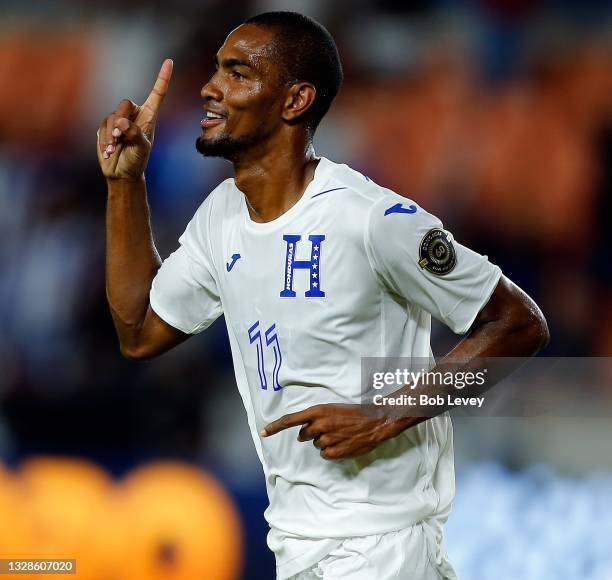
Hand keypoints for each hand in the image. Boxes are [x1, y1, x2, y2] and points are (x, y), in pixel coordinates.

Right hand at [97, 59, 172, 179]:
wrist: (121, 172)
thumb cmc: (137, 161)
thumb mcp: (141, 149)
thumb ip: (134, 134)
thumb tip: (121, 122)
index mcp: (149, 117)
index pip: (157, 94)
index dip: (162, 78)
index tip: (169, 62)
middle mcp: (135, 115)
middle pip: (125, 104)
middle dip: (120, 120)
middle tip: (118, 136)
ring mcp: (119, 120)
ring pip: (112, 115)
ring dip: (112, 134)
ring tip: (114, 148)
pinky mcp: (106, 126)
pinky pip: (102, 125)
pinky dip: (104, 138)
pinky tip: (108, 150)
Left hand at [261, 403, 418, 459]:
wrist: (375, 422)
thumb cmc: (355, 413)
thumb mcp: (333, 409)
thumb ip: (317, 419)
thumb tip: (304, 431)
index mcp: (318, 411)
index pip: (290, 420)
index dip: (275, 427)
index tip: (263, 432)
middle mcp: (319, 424)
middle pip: (303, 435)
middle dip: (310, 434)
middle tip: (326, 429)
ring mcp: (327, 439)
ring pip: (316, 445)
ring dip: (324, 442)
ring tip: (340, 435)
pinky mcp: (335, 451)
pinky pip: (325, 455)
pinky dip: (332, 451)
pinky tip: (343, 444)